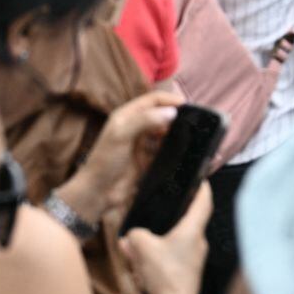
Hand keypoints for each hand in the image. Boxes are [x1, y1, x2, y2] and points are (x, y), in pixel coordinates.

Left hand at [65, 92, 184, 226]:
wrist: (98, 193)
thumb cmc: (104, 161)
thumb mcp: (120, 135)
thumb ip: (145, 120)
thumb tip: (172, 112)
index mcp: (127, 116)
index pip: (153, 100)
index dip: (170, 100)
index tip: (188, 106)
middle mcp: (137, 128)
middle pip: (162, 115)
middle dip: (177, 117)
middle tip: (195, 122)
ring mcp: (144, 145)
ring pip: (166, 134)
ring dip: (178, 134)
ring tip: (193, 137)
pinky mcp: (149, 162)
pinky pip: (166, 152)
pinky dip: (175, 151)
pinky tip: (185, 153)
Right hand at [120, 181, 212, 293]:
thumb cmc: (165, 275)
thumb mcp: (142, 247)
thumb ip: (135, 236)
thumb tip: (130, 238)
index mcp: (193, 230)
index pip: (204, 202)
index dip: (203, 188)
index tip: (201, 179)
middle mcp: (199, 243)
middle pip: (188, 222)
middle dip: (171, 218)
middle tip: (159, 212)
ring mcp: (195, 260)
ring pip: (176, 242)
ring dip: (160, 241)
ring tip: (139, 245)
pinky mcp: (188, 274)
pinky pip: (172, 258)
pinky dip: (158, 257)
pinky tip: (141, 265)